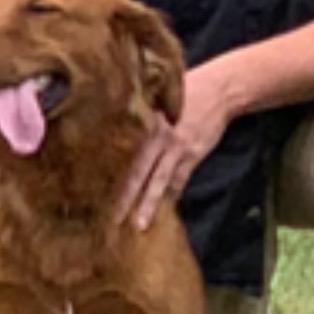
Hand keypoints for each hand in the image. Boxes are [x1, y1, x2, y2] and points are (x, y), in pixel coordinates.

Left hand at [115, 59, 236, 231]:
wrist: (219, 88)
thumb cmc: (183, 93)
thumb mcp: (156, 99)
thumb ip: (140, 118)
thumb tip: (115, 131)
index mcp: (142, 123)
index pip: (122, 154)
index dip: (109, 175)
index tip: (95, 194)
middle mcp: (156, 136)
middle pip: (137, 172)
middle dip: (124, 197)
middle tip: (112, 219)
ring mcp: (176, 146)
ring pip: (159, 181)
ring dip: (149, 204)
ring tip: (139, 224)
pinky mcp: (193, 152)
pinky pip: (180, 179)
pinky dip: (172, 195)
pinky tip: (165, 210)